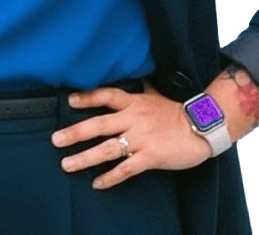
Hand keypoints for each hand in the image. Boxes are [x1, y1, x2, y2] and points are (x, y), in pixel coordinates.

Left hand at [50, 84, 211, 189]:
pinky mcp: (151, 157)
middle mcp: (134, 119)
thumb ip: (144, 88)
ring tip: (67, 164)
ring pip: (108, 149)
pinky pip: (126, 169)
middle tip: (56, 139)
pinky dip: (110, 177)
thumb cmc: (178, 111)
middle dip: (75, 132)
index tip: (70, 101)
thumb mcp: (158, 94)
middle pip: (99, 124)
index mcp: (135, 102)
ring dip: (85, 158)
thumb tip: (139, 76)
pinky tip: (97, 183)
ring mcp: (141, 138)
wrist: (202, 127)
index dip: (87, 98)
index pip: (106, 96)